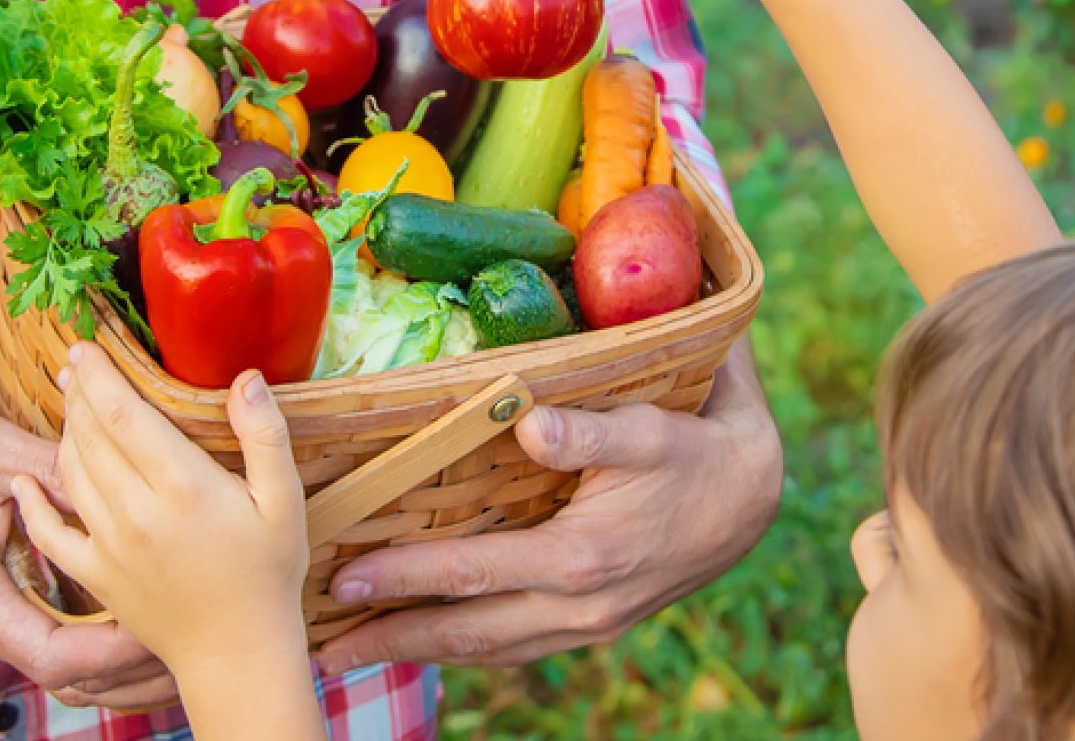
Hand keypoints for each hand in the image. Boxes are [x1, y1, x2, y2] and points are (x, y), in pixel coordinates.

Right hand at [0, 402, 174, 708]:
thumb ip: (56, 473)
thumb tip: (124, 485)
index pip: (56, 656)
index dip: (116, 651)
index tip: (166, 629)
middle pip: (69, 677)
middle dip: (131, 672)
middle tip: (195, 648)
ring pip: (64, 668)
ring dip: (120, 665)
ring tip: (182, 647)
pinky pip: (53, 640)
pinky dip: (97, 642)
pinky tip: (141, 623)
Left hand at [11, 346, 311, 683]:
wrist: (237, 653)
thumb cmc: (268, 574)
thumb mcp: (285, 501)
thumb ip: (265, 435)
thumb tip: (246, 378)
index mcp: (183, 486)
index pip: (123, 413)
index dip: (99, 374)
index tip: (87, 346)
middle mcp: (136, 511)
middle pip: (89, 434)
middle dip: (78, 392)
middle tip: (73, 362)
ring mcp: (109, 545)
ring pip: (69, 471)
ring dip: (63, 431)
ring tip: (68, 403)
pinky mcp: (95, 574)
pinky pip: (50, 532)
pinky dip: (32, 503)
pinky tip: (22, 481)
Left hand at [311, 341, 781, 670]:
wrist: (757, 497)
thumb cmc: (697, 448)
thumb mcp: (650, 428)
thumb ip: (588, 429)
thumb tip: (527, 423)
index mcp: (581, 560)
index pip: (471, 574)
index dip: (402, 579)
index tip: (339, 581)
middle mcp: (579, 606)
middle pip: (467, 634)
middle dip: (389, 640)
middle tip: (318, 646)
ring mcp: (587, 623)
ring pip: (488, 649)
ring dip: (418, 651)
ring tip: (354, 652)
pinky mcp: (594, 622)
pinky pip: (515, 645)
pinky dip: (464, 646)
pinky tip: (428, 640)